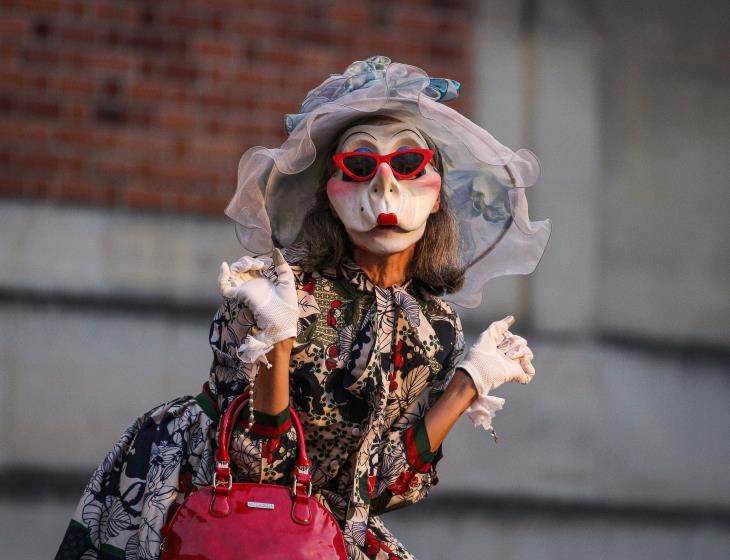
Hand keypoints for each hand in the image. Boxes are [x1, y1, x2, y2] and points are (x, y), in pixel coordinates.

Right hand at [217, 249, 297, 363]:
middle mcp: (251, 286)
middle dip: (247, 261)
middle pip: (241, 268)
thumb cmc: (286, 306)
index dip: (257, 261)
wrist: (283, 321)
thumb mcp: (287, 281)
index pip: (252, 267)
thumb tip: (275, 251)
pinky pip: (223, 287)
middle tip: (260, 265)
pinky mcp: (239, 296)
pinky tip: (225, 266)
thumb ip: (282, 266)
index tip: (268, 263)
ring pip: (232, 274)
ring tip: (250, 265)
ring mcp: (244, 290)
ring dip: (238, 265)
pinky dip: (221, 277)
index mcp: (262, 282)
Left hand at [458, 315, 534, 397]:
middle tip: (501, 351)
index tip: (497, 343)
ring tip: (508, 357)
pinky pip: (531, 372)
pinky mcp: (517, 375)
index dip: (507, 338)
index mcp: (502, 347)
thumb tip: (512, 318)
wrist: (479, 368)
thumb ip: (499, 326)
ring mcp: (514, 365)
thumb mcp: (488, 334)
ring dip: (518, 351)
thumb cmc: (480, 352)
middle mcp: (509, 356)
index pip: (514, 338)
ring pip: (528, 353)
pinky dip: (527, 366)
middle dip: (512, 343)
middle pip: (522, 342)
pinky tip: (519, 363)